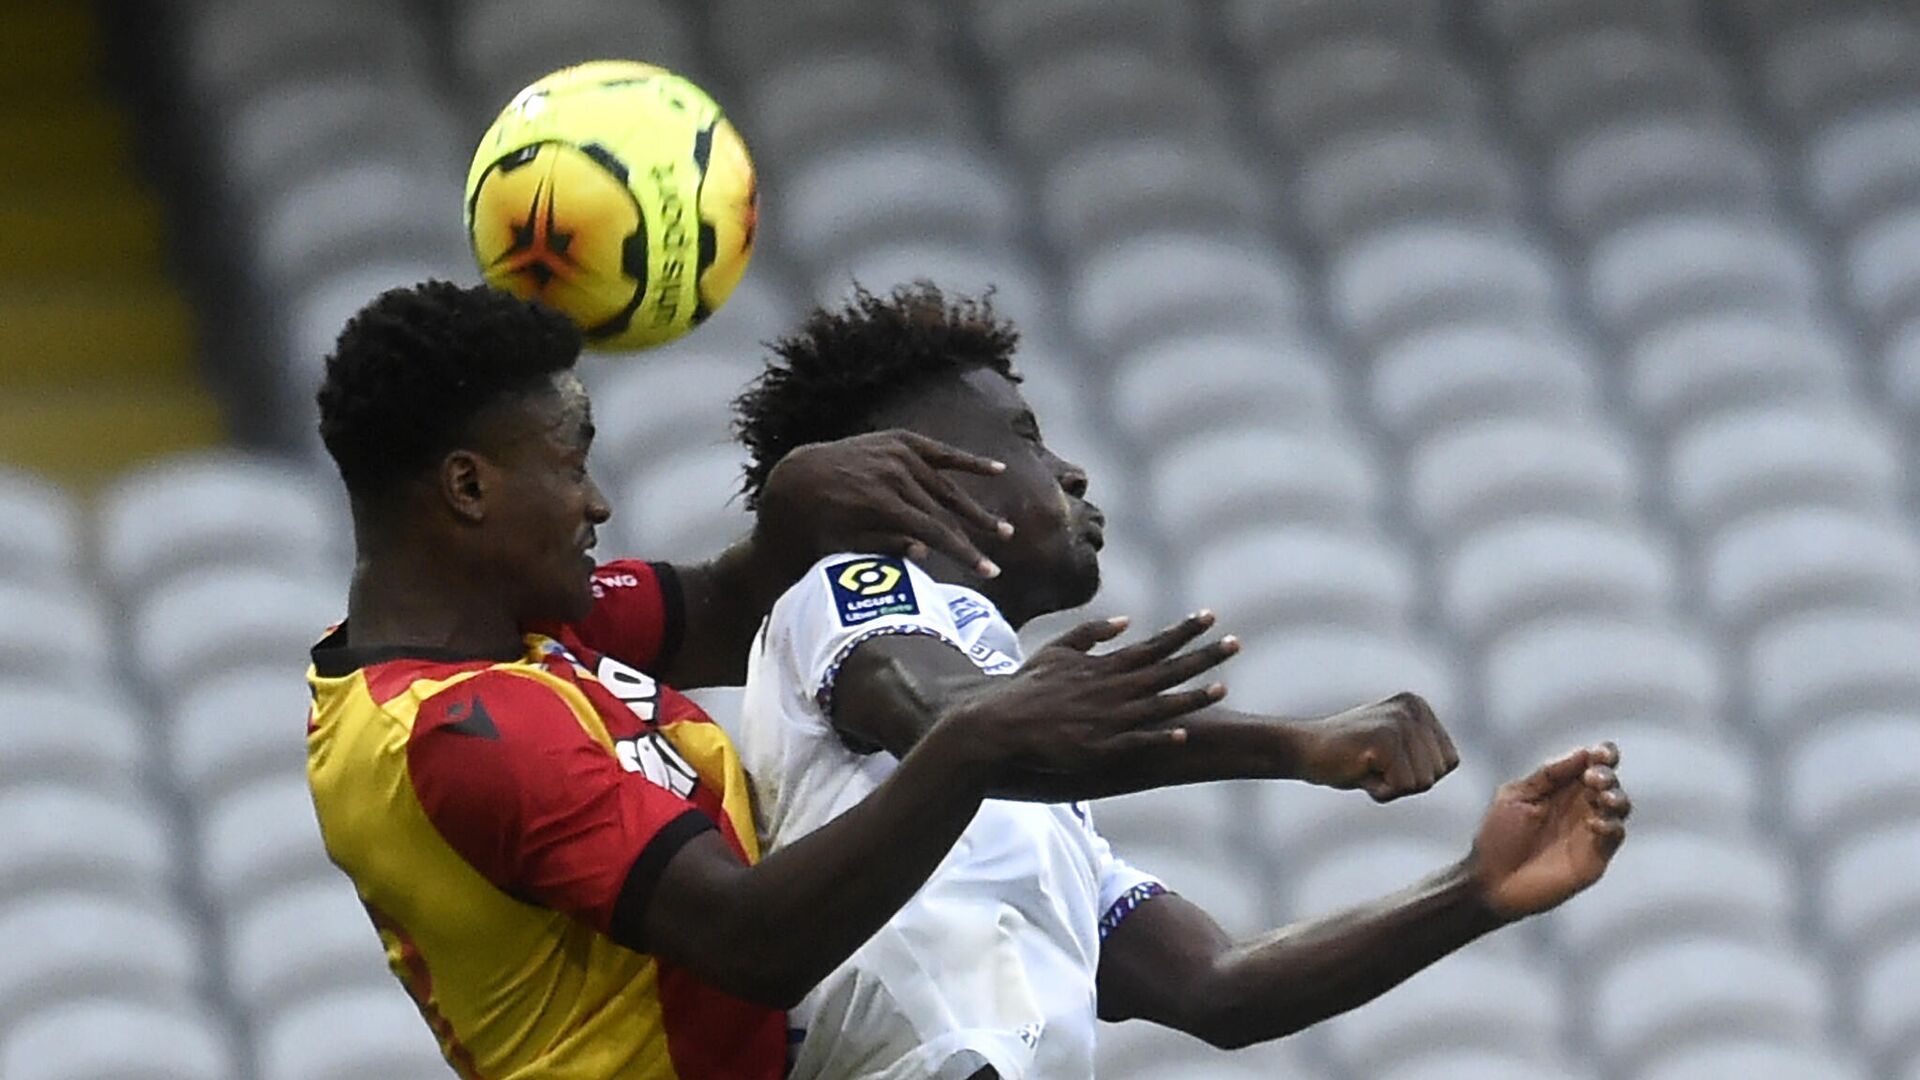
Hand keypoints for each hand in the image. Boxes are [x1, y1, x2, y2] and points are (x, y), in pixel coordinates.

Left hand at [755, 430, 1012, 577]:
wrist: (797, 479)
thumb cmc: (818, 523)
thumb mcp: (844, 544)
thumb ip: (885, 545)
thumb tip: (927, 552)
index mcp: (881, 502)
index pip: (936, 532)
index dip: (965, 554)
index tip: (990, 572)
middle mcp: (893, 474)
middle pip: (946, 510)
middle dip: (976, 534)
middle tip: (1002, 551)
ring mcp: (897, 453)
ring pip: (947, 486)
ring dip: (975, 507)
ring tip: (1003, 529)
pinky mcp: (898, 441)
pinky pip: (940, 451)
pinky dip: (967, 461)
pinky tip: (997, 470)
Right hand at [925, 612, 1239, 786]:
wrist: (1002, 724)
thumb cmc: (1028, 687)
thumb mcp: (1057, 650)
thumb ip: (1092, 633)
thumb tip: (1126, 620)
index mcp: (1104, 666)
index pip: (1154, 644)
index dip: (1184, 630)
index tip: (1210, 616)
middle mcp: (1112, 689)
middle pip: (1167, 670)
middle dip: (1204, 656)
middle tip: (1236, 643)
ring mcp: (1108, 719)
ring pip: (1159, 705)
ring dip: (1193, 696)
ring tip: (1224, 686)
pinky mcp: (1099, 747)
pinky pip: (1136, 742)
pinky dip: (1160, 737)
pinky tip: (1184, 733)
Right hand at [1286, 692, 1458, 801]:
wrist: (1301, 750)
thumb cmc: (1347, 757)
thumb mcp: (1393, 748)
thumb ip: (1422, 753)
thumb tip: (1452, 764)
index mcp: (1419, 707)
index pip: (1449, 762)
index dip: (1417, 775)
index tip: (1385, 763)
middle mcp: (1413, 708)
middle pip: (1437, 773)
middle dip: (1405, 782)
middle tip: (1371, 766)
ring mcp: (1399, 721)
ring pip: (1422, 783)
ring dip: (1391, 787)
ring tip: (1365, 766)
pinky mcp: (1384, 738)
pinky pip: (1400, 786)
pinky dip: (1378, 790)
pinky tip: (1358, 770)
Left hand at [1466, 743, 1630, 921]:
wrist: (1492, 881)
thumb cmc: (1499, 837)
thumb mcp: (1517, 796)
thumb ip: (1549, 774)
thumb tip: (1583, 752)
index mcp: (1562, 787)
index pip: (1593, 764)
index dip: (1604, 754)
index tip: (1600, 754)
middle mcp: (1580, 806)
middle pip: (1610, 782)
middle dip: (1607, 775)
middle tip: (1592, 779)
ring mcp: (1589, 832)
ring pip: (1620, 807)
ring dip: (1616, 797)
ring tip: (1601, 798)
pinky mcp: (1594, 857)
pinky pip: (1614, 836)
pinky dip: (1610, 825)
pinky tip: (1593, 823)